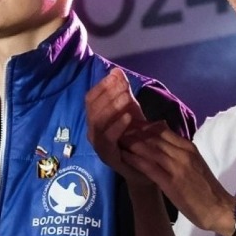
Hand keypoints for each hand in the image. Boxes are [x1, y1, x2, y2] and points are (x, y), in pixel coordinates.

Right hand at [85, 67, 150, 184]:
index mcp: (95, 117)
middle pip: (92, 108)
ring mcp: (97, 143)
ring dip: (111, 107)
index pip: (91, 97)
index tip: (116, 76)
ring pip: (97, 122)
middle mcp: (92, 130)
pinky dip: (118, 125)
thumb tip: (116, 71)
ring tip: (126, 98)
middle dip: (108, 94)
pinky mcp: (106, 155)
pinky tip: (129, 116)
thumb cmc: (134, 136)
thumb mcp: (130, 110)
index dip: (102, 85)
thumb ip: (123, 91)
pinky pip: (108, 138)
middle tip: (123, 86)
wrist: (144, 165)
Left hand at [120, 123, 235, 233]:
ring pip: (151, 149)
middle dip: (134, 132)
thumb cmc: (206, 188)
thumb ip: (179, 152)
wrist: (219, 208)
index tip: (128, 123)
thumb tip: (162, 142)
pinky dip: (136, 160)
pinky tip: (124, 157)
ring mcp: (177, 167)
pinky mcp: (171, 182)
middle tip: (117, 128)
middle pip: (154, 137)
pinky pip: (150, 167)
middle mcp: (182, 153)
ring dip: (132, 143)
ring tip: (117, 139)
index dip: (143, 126)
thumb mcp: (194, 162)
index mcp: (188, 147)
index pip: (162, 130)